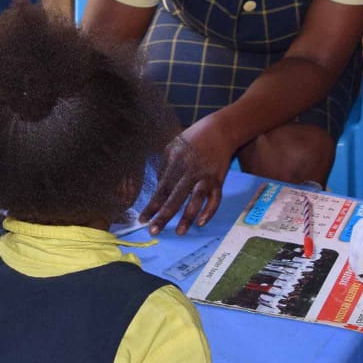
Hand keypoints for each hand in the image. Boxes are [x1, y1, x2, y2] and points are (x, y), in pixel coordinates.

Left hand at [139, 118, 234, 235]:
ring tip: (179, 232)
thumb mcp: (172, 147)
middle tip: (154, 232)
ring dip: (187, 217)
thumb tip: (159, 189)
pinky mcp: (218, 180)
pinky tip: (201, 223)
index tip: (143, 219)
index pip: (162, 188)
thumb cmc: (192, 139)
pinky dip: (209, 211)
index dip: (152, 205)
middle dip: (164, 215)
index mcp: (176, 163)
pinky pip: (215, 199)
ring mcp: (206, 176)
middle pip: (175, 197)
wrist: (220, 130)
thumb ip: (164, 168)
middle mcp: (190, 171)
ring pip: (196, 200)